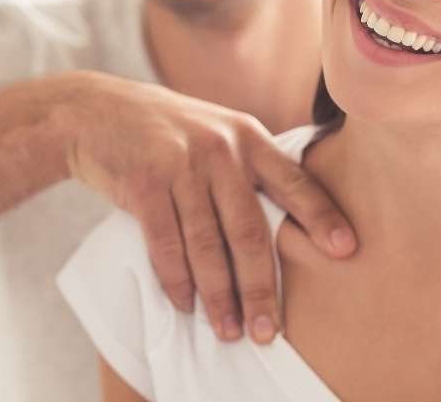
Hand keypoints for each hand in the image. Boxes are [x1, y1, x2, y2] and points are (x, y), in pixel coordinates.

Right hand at [61, 71, 356, 342]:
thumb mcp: (217, 131)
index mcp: (248, 137)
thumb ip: (250, 164)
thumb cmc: (167, 131)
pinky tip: (186, 305)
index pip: (295, 181)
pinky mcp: (144, 183)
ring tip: (229, 330)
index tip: (346, 250)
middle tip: (270, 330)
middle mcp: (220, 149)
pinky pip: (166, 244)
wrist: (95, 111)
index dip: (321, 216)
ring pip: (208, 245)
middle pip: (250, 230)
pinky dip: (176, 280)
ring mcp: (181, 164)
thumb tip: (292, 219)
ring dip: (219, 295)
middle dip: (262, 286)